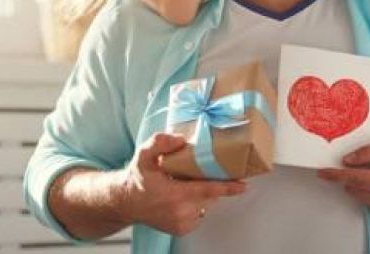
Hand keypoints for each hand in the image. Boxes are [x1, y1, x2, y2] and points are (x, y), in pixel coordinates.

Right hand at [116, 133, 246, 235]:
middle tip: (196, 173)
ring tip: (184, 184)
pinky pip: (199, 213)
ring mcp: (182, 223)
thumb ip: (160, 143)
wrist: (126, 203)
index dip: (228, 187)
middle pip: (209, 195)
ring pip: (205, 204)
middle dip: (210, 183)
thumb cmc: (137, 178)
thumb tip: (180, 139)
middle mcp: (180, 212)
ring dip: (202, 194)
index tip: (243, 185)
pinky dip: (196, 204)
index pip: (208, 190)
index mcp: (174, 194)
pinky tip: (182, 196)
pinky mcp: (182, 230)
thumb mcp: (144, 155)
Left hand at [316, 138, 369, 219]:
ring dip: (362, 182)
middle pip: (352, 187)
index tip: (321, 172)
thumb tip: (346, 160)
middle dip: (354, 174)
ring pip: (358, 194)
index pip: (353, 179)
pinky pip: (367, 201)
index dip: (335, 174)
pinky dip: (369, 190)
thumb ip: (369, 152)